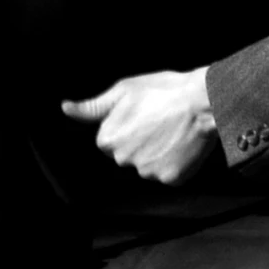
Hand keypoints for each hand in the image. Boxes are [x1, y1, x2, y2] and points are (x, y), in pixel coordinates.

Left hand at [63, 68, 215, 183]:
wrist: (202, 102)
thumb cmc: (163, 91)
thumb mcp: (123, 90)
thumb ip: (92, 106)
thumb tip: (66, 108)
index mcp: (108, 140)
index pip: (110, 140)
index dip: (127, 126)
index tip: (143, 115)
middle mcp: (124, 160)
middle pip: (128, 155)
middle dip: (141, 142)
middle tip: (159, 122)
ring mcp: (148, 172)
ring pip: (149, 166)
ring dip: (159, 153)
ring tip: (173, 132)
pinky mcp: (171, 178)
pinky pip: (170, 174)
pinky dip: (176, 163)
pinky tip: (182, 145)